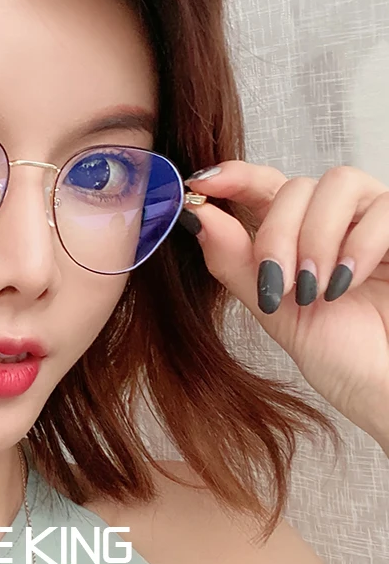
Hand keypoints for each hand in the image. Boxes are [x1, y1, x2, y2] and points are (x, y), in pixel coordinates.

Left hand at [181, 161, 388, 451]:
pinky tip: (346, 284)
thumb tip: (194, 215)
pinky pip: (384, 206)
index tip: (200, 186)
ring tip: (314, 289)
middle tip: (278, 283)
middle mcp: (335, 219)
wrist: (385, 386)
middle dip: (276, 235)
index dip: (233, 176)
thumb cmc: (340, 354)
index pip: (263, 186)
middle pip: (294, 187)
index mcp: (296, 234)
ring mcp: (375, 220)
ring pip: (336, 183)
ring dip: (315, 236)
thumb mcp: (271, 307)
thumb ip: (232, 260)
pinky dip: (358, 245)